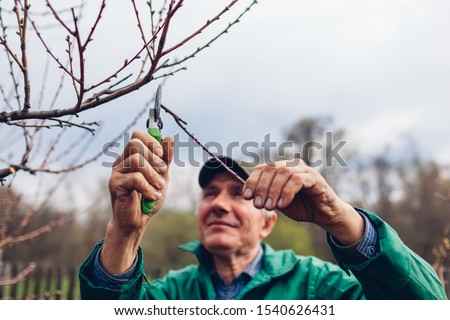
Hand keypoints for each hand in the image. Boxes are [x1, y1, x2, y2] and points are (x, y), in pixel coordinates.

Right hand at [101, 130, 173, 273]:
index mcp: (132, 156)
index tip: (162, 156)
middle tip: (163, 171)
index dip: (152, 142)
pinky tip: (152, 196)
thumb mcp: (162, 176)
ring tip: (159, 187)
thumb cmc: (148, 197)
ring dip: (153, 174)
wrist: (138, 222)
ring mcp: (117, 172)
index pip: (137, 135)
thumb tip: (170, 138)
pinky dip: (148, 187)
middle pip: (135, 143)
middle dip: (154, 156)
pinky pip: (135, 178)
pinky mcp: (114, 184)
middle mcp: (122, 161)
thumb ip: (166, 158)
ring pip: (136, 160)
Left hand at [243, 159, 363, 244]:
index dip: (252, 181)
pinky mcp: (315, 178)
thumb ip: (266, 195)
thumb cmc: (301, 206)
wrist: (324, 215)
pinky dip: (286, 192)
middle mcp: (292, 165)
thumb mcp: (278, 201)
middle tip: (258, 205)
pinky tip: (282, 204)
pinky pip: (297, 180)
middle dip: (261, 187)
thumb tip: (249, 194)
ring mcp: (304, 170)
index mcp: (282, 168)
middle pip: (271, 169)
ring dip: (273, 191)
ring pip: (283, 173)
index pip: (262, 168)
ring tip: (269, 206)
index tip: (247, 196)